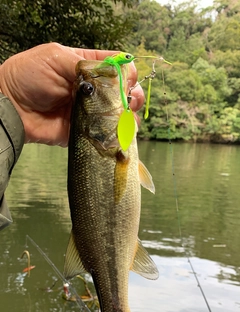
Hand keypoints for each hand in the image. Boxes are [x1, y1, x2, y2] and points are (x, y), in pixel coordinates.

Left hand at [0, 43, 143, 146]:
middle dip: (132, 94)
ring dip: (128, 114)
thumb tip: (113, 75)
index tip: (126, 79)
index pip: (116, 66)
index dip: (126, 72)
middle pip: (124, 91)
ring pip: (120, 114)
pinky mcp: (87, 132)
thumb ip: (85, 65)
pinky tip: (120, 130)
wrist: (12, 108)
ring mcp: (91, 112)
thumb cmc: (28, 77)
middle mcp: (92, 90)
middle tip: (129, 100)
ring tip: (125, 115)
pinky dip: (118, 134)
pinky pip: (108, 134)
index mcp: (86, 67)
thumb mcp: (56, 58)